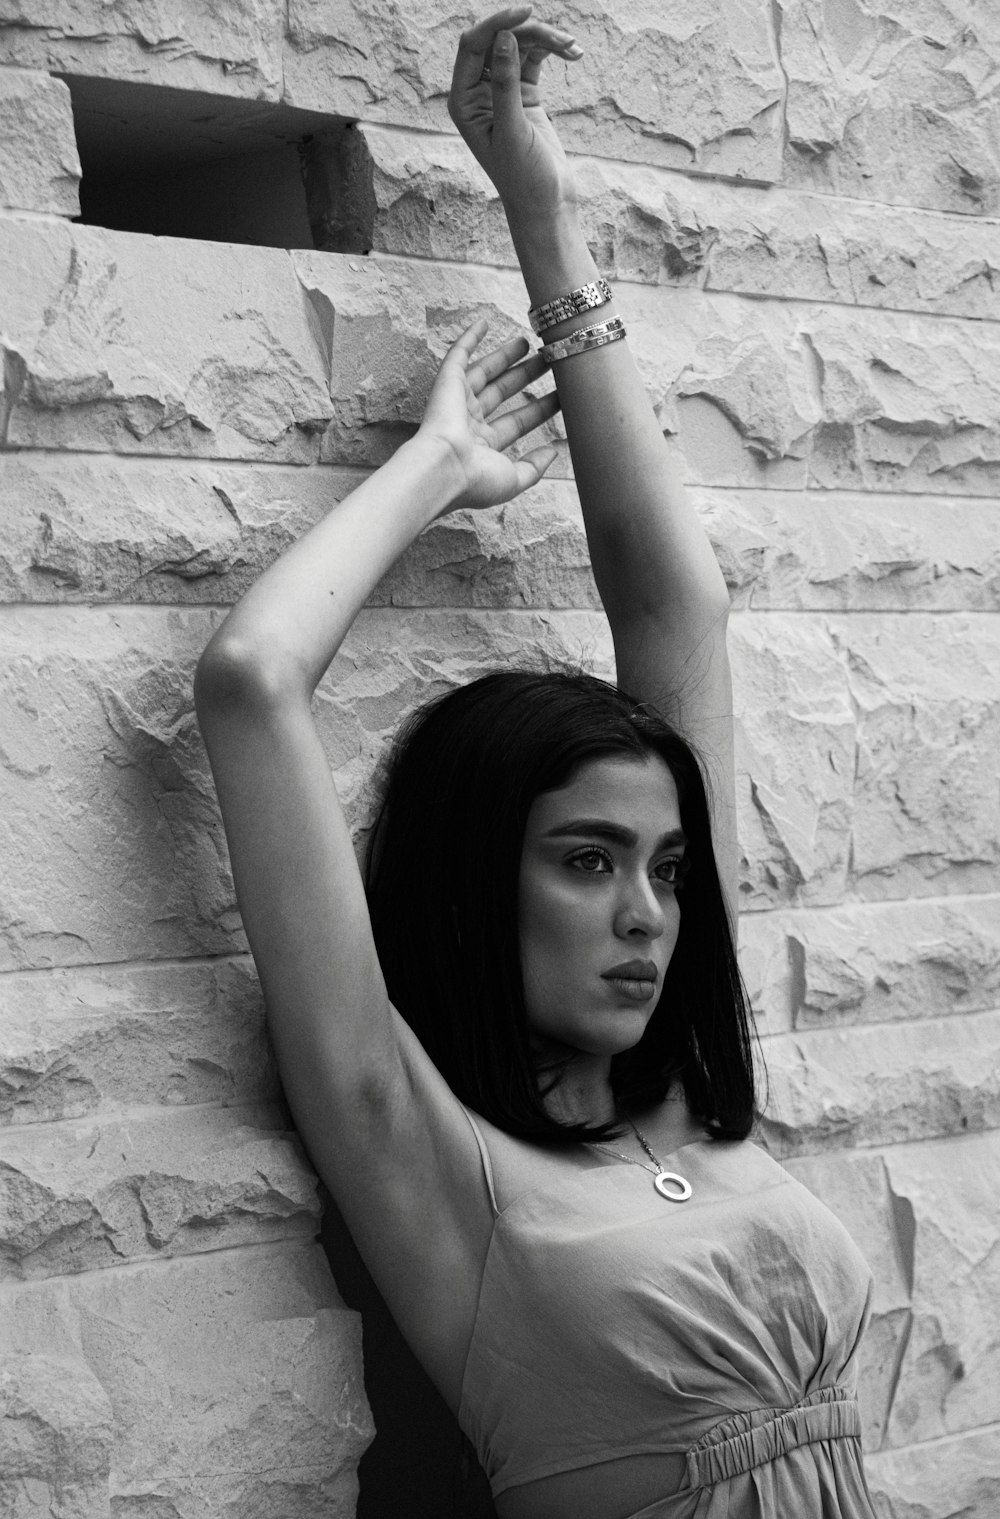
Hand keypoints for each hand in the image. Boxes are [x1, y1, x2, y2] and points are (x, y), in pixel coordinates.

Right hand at [416, 319, 560, 513]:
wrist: (443, 469)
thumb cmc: (475, 480)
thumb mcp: (514, 480)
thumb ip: (535, 467)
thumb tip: (554, 452)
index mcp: (483, 446)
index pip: (517, 422)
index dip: (540, 409)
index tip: (561, 396)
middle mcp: (469, 423)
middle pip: (503, 392)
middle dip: (526, 377)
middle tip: (547, 361)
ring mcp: (457, 401)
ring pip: (485, 372)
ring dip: (504, 357)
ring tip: (528, 343)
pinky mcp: (447, 383)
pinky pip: (457, 355)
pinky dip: (468, 338)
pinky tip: (483, 323)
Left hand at [448, 6, 582, 221]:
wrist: (547, 205)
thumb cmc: (524, 179)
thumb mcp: (514, 131)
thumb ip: (506, 84)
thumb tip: (505, 37)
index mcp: (464, 101)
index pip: (472, 45)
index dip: (497, 23)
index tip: (527, 11)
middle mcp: (478, 92)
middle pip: (498, 40)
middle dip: (528, 32)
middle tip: (561, 39)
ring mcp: (502, 91)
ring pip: (519, 45)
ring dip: (546, 40)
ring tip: (573, 48)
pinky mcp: (524, 94)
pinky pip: (535, 58)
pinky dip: (553, 51)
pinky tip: (574, 53)